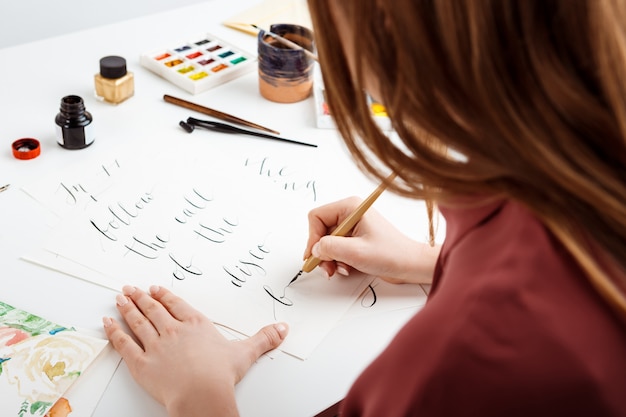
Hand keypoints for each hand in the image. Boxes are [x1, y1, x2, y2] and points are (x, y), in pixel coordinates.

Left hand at [103, 285, 287, 416]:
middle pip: (153, 309)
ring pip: (137, 322)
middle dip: (141, 298)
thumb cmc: (221, 374)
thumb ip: (264, 339)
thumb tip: (283, 329)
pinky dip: (114, 332)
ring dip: (126, 308)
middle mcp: (173, 330)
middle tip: (130, 288)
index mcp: (196, 325)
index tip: (155, 289)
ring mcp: (154, 345)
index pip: (176, 305)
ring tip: (119, 298)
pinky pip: (124, 344)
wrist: (202, 393)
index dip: (164, 296)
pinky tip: (107, 323)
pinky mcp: (141, 363)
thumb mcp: (246, 353)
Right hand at [304, 197, 439, 283]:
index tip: (315, 255)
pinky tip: (347, 268)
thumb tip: (314, 249)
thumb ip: (330, 248)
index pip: (317, 216)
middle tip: (327, 268)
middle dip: (322, 251)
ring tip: (339, 270)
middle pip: (321, 230)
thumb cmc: (391, 254)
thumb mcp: (355, 252)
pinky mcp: (356, 238)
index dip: (313, 237)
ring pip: (327, 242)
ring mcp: (353, 226)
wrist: (410, 265)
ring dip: (330, 258)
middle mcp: (350, 213)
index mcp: (350, 207)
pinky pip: (336, 248)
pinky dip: (338, 260)